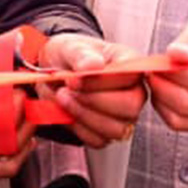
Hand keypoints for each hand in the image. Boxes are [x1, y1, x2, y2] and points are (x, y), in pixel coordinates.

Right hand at [0, 43, 36, 184]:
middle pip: (10, 142)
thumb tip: (16, 45)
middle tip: (28, 104)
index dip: (20, 104)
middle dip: (27, 120)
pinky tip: (8, 138)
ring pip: (8, 164)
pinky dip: (7, 157)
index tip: (21, 90)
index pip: (4, 120)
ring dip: (23, 142)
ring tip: (24, 122)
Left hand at [38, 32, 146, 148]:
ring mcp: (123, 114)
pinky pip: (99, 140)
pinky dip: (78, 129)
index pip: (130, 77)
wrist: (54, 72)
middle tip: (66, 91)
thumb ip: (82, 55)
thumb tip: (93, 65)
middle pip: (130, 107)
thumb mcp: (70, 47)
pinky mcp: (108, 131)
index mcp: (129, 64)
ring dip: (83, 116)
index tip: (73, 78)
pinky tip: (67, 112)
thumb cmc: (69, 56)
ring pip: (115, 129)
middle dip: (93, 101)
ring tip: (63, 98)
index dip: (101, 82)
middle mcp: (133, 90)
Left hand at [148, 15, 187, 132]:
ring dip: (161, 101)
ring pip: (183, 117)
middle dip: (162, 88)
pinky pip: (185, 125)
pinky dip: (167, 111)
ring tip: (158, 83)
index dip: (170, 73)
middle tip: (153, 74)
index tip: (157, 64)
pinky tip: (166, 95)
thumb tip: (177, 54)